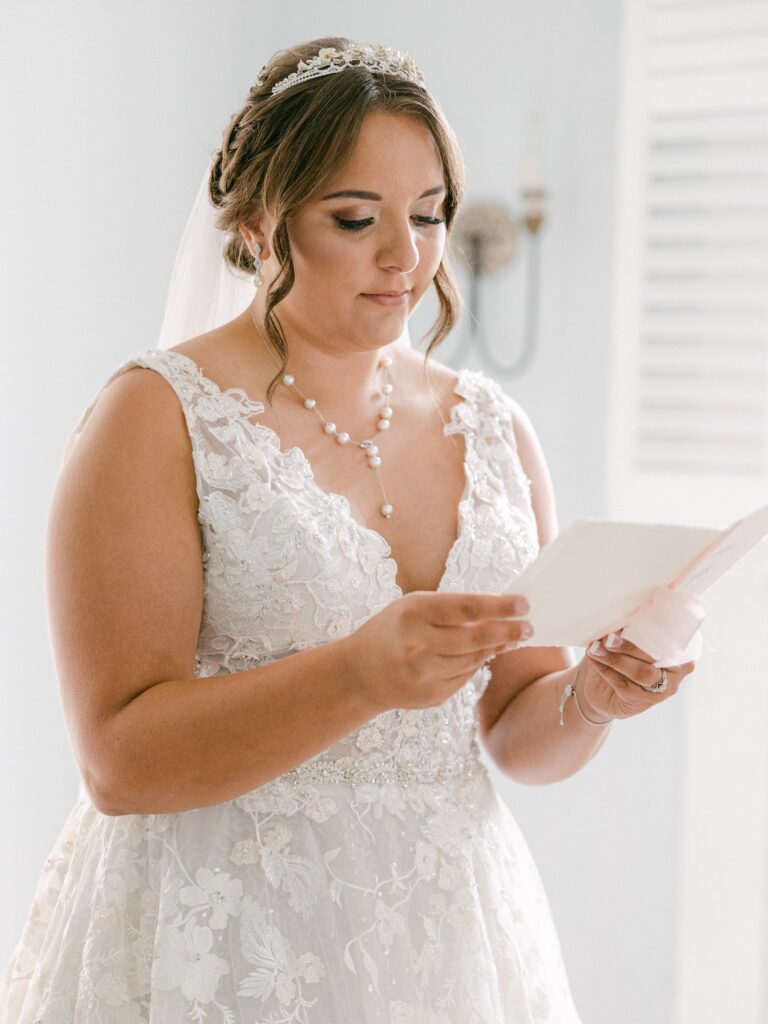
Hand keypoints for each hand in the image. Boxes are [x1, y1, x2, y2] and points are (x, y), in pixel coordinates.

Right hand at [340, 590, 532, 714]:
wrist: (359, 674)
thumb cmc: (392, 630)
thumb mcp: (413, 608)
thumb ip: (452, 609)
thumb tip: (499, 612)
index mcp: (414, 612)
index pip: (467, 608)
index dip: (499, 607)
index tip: (524, 604)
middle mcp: (419, 644)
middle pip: (476, 638)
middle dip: (507, 631)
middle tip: (528, 627)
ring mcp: (425, 673)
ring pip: (474, 660)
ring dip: (495, 648)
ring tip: (509, 638)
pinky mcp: (431, 696)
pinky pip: (465, 678)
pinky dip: (474, 665)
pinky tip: (478, 656)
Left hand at [580, 630, 696, 720]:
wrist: (599, 685)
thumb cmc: (618, 652)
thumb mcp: (626, 635)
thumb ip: (630, 628)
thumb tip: (621, 621)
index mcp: (680, 647)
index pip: (673, 637)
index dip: (653, 629)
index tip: (632, 621)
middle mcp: (678, 669)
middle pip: (656, 656)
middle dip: (629, 645)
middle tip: (608, 637)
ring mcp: (663, 688)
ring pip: (641, 672)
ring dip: (615, 658)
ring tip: (595, 647)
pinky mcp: (642, 701)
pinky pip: (623, 683)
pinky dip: (605, 668)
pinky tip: (593, 656)